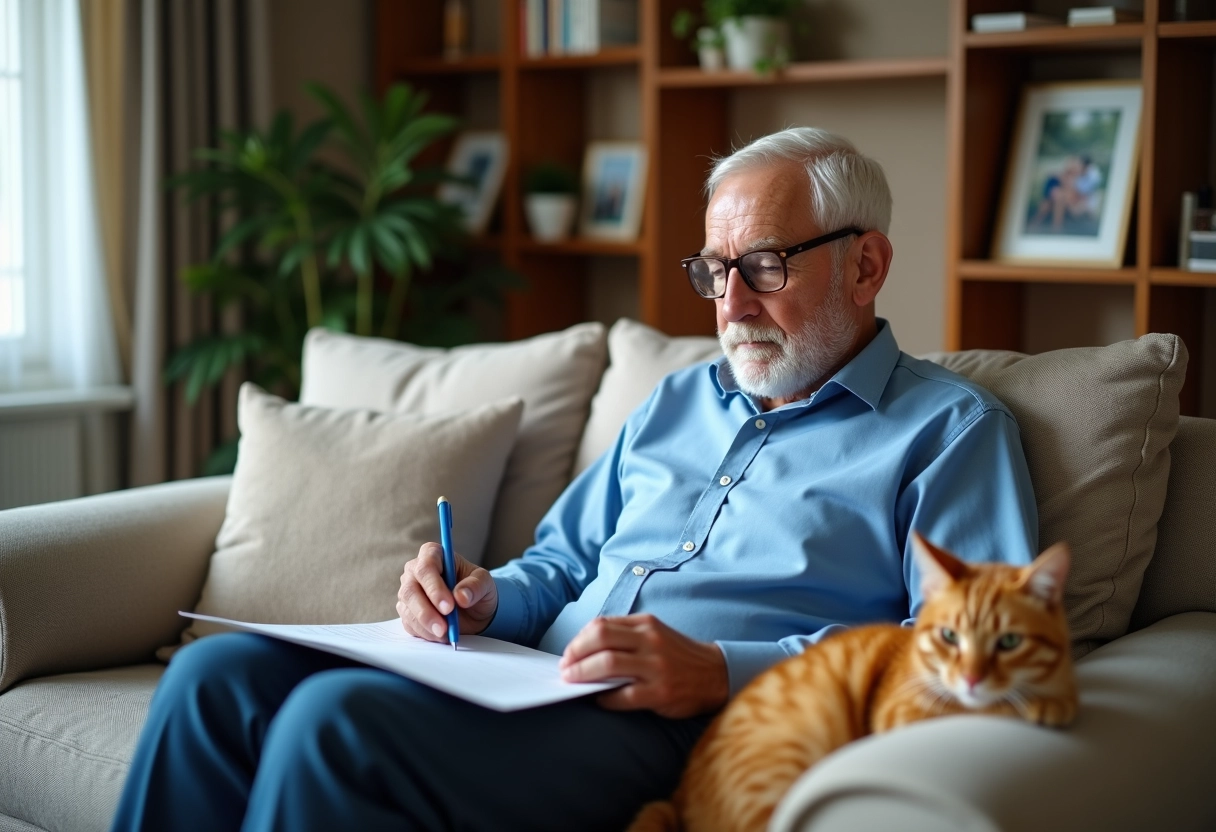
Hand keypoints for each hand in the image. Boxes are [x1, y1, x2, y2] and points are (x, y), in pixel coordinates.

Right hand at [397, 542, 496, 641]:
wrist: (474, 609)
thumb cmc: (477, 589)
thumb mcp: (485, 583)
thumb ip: (475, 586)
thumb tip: (461, 596)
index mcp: (434, 554)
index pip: (426, 566)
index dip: (434, 586)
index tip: (448, 606)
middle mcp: (416, 571)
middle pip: (411, 589)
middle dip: (427, 611)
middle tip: (444, 627)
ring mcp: (409, 591)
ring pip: (407, 608)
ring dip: (426, 624)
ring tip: (446, 634)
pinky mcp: (407, 611)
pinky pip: (409, 623)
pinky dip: (425, 632)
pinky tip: (440, 635)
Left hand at [558, 614, 728, 718]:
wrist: (716, 675)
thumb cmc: (677, 656)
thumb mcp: (655, 634)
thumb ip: (625, 636)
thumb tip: (586, 648)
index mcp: (646, 624)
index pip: (602, 625)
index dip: (579, 640)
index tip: (569, 653)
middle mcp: (651, 641)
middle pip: (600, 639)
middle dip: (575, 655)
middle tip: (564, 668)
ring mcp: (656, 667)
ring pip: (608, 664)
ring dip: (583, 674)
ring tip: (572, 682)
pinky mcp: (661, 692)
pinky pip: (624, 695)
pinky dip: (605, 698)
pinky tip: (598, 699)